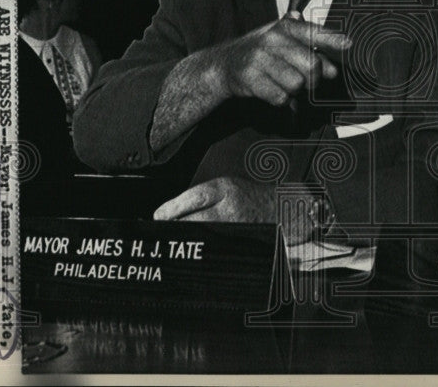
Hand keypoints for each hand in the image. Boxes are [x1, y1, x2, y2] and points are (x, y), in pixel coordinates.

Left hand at [153, 176, 317, 244]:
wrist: (279, 209)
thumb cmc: (250, 197)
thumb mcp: (225, 187)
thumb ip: (200, 197)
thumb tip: (170, 212)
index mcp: (225, 189)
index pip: (192, 199)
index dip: (171, 209)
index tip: (158, 216)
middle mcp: (229, 208)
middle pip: (193, 221)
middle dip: (173, 228)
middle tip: (160, 232)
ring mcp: (234, 228)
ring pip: (201, 236)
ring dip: (185, 239)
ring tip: (173, 242)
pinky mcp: (236, 243)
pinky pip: (212, 248)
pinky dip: (200, 250)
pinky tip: (193, 250)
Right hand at [215, 17, 350, 106]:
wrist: (225, 63)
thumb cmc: (264, 53)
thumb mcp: (284, 41)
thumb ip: (311, 50)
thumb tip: (332, 70)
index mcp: (285, 27)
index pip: (314, 32)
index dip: (332, 39)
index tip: (349, 45)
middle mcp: (273, 38)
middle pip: (311, 66)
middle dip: (313, 80)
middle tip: (304, 82)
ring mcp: (260, 57)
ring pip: (297, 84)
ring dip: (294, 91)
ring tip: (282, 84)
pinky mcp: (249, 77)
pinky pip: (280, 97)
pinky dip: (281, 100)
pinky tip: (273, 92)